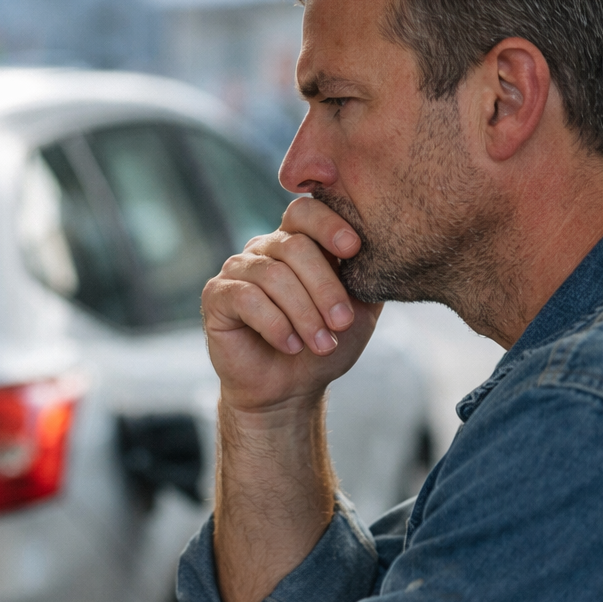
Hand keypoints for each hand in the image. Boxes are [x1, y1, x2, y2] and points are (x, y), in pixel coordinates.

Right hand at [202, 197, 381, 412]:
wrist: (288, 390)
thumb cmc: (321, 346)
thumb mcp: (358, 310)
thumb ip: (368, 276)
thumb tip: (386, 248)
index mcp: (297, 242)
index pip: (306, 211)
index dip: (328, 224)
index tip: (353, 250)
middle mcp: (264, 248)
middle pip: (295, 246)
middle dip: (325, 288)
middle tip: (342, 324)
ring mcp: (237, 269)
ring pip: (274, 275)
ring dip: (304, 313)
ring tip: (321, 344)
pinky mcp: (216, 295)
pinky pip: (247, 298)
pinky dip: (275, 325)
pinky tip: (291, 346)